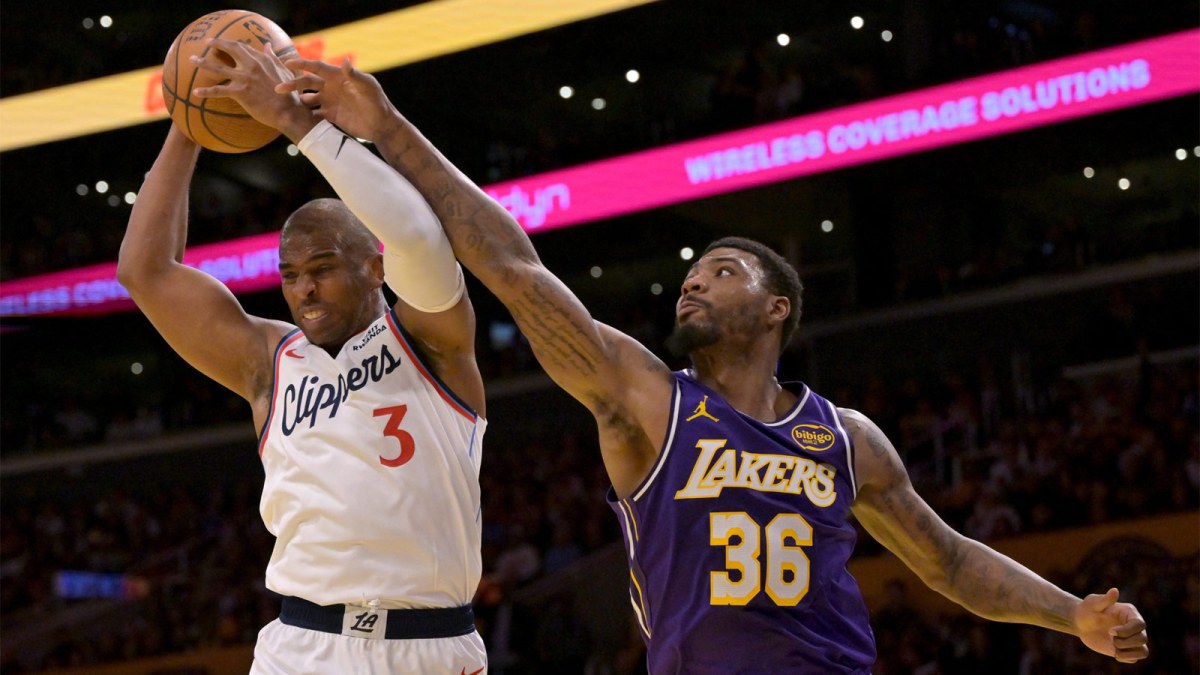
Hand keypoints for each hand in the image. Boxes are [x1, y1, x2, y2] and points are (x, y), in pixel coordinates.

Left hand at [191, 38, 315, 141]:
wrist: (289, 112)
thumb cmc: (289, 95)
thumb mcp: (284, 72)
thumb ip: (274, 58)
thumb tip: (267, 45)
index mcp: (263, 60)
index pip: (244, 47)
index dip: (232, 44)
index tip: (224, 42)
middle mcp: (252, 66)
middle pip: (231, 49)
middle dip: (217, 43)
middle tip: (206, 42)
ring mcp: (245, 78)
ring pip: (219, 68)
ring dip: (203, 63)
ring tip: (192, 59)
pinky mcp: (241, 93)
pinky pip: (219, 91)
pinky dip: (206, 91)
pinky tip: (195, 92)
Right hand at [276, 58, 397, 141]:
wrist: (381, 125)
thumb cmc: (377, 102)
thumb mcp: (368, 87)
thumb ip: (355, 75)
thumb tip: (345, 61)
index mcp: (338, 77)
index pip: (316, 67)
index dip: (302, 64)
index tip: (287, 63)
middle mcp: (330, 88)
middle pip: (307, 83)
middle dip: (292, 85)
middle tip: (278, 89)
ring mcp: (329, 102)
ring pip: (307, 99)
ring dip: (295, 101)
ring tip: (282, 105)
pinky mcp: (330, 116)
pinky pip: (312, 115)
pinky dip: (303, 116)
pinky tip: (293, 119)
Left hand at [1073, 588, 1148, 662]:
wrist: (1081, 623)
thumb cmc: (1087, 610)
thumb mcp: (1093, 603)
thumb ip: (1104, 599)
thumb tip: (1115, 591)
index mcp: (1130, 613)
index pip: (1139, 625)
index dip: (1126, 631)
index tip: (1110, 631)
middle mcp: (1135, 626)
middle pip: (1143, 639)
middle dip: (1125, 642)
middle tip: (1110, 638)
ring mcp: (1132, 639)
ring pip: (1143, 651)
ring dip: (1128, 652)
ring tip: (1114, 648)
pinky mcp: (1127, 650)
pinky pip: (1135, 659)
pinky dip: (1125, 658)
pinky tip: (1114, 652)